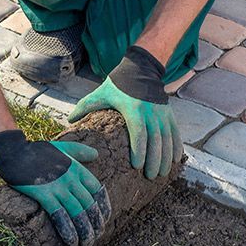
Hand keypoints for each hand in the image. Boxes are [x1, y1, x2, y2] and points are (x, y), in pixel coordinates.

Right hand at [0, 129, 111, 245]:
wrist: (13, 151)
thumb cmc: (35, 150)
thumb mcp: (61, 147)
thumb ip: (79, 151)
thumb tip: (96, 154)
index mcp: (77, 168)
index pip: (98, 191)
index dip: (103, 208)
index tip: (103, 221)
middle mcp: (71, 179)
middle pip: (89, 205)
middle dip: (95, 224)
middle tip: (95, 238)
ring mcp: (57, 187)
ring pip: (77, 213)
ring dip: (84, 232)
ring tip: (86, 244)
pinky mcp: (43, 194)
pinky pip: (59, 215)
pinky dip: (67, 230)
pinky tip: (71, 242)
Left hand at [69, 45, 182, 179]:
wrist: (141, 69)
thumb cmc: (117, 85)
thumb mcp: (100, 93)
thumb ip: (84, 107)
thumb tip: (69, 120)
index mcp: (133, 109)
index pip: (139, 133)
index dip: (139, 150)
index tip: (137, 166)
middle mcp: (151, 112)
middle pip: (155, 140)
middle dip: (154, 160)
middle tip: (150, 176)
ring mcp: (162, 113)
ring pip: (167, 139)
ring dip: (166, 157)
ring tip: (162, 173)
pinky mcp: (169, 114)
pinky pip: (175, 133)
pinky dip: (176, 147)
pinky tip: (175, 160)